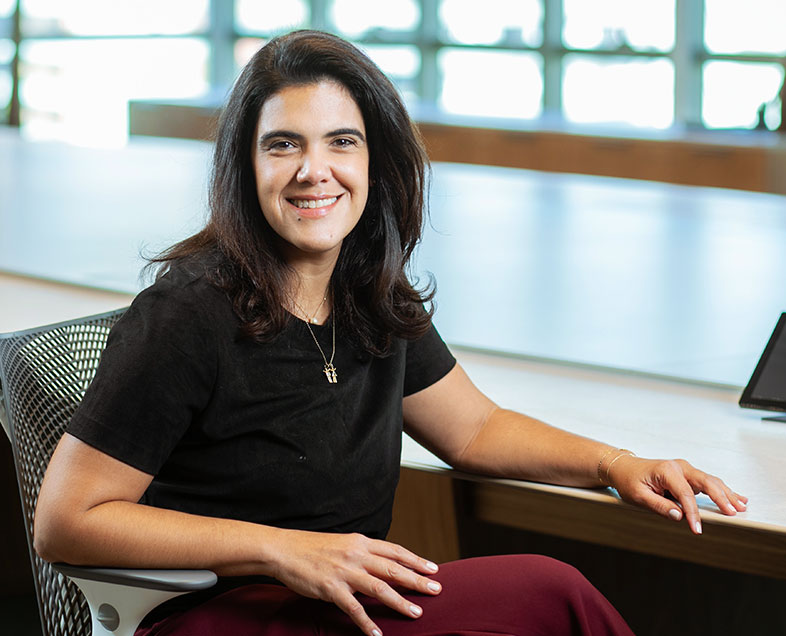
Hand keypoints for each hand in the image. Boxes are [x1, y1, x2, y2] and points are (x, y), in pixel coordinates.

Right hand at [268, 529, 441, 635]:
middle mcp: (356, 554)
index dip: (416, 560)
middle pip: (393, 568)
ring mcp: (344, 572)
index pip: (395, 550)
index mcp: (360, 542)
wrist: (284, 549)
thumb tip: (381, 564)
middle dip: (417, 580)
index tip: (433, 569)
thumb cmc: (311, 548)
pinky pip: (353, 608)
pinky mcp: (331, 588)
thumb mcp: (342, 543)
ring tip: (416, 613)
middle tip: (436, 590)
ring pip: (379, 588)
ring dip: (400, 602)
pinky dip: (366, 622)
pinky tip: (377, 634)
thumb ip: (362, 553)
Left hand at [606, 455, 747, 534]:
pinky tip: (737, 497)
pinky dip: (722, 490)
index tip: (697, 529)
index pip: (685, 494)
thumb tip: (679, 516)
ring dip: (726, 494)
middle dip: (721, 498)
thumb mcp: (638, 496)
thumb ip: (658, 505)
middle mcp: (679, 467)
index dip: (693, 513)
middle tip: (733, 513)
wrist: (624, 467)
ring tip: (741, 507)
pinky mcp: (687, 475)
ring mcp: (684, 469)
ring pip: (710, 481)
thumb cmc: (629, 480)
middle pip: (706, 482)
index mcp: (666, 471)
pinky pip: (707, 482)